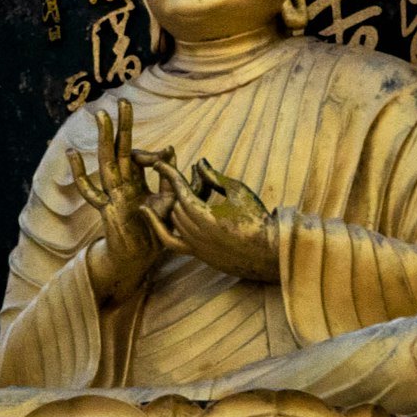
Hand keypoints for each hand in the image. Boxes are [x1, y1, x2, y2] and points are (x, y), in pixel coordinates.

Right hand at [82, 100, 167, 305]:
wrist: (139, 259)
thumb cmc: (153, 233)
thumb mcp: (168, 202)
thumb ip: (168, 177)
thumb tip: (169, 148)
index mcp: (136, 183)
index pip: (140, 159)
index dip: (153, 154)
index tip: (167, 154)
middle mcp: (121, 184)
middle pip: (120, 149)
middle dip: (122, 126)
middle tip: (122, 101)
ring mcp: (111, 195)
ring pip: (106, 161)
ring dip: (105, 138)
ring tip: (100, 116)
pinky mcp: (106, 208)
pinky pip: (91, 189)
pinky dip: (81, 173)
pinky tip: (73, 155)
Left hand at [162, 155, 281, 281]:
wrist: (268, 252)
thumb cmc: (257, 218)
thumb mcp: (238, 192)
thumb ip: (214, 178)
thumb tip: (198, 162)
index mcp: (207, 217)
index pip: (180, 191)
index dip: (169, 175)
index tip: (159, 164)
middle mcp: (197, 233)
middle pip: (176, 205)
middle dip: (177, 189)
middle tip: (181, 177)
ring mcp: (195, 246)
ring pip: (173, 220)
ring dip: (174, 205)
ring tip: (177, 193)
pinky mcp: (198, 254)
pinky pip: (171, 242)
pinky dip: (158, 228)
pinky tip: (147, 215)